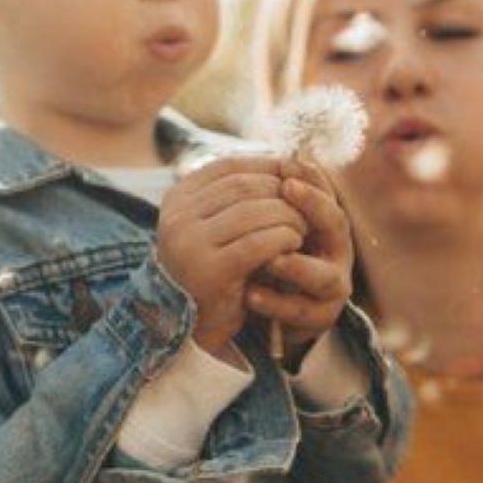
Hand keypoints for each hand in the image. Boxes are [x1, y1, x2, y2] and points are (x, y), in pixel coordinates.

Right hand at [157, 156, 306, 354]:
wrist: (191, 324)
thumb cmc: (213, 267)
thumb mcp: (217, 224)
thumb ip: (238, 196)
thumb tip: (286, 159)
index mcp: (176, 199)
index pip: (228, 167)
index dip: (266, 167)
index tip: (293, 177)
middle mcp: (177, 217)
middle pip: (243, 186)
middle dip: (281, 192)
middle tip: (305, 205)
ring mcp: (190, 244)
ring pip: (254, 211)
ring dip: (288, 215)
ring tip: (303, 227)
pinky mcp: (210, 271)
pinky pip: (259, 243)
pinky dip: (284, 239)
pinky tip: (294, 244)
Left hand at [244, 158, 353, 369]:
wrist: (278, 308)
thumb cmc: (274, 254)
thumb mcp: (272, 223)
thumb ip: (270, 197)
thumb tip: (257, 153)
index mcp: (324, 221)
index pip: (325, 191)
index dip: (310, 176)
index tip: (285, 163)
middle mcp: (335, 250)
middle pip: (335, 223)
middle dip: (313, 205)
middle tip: (286, 190)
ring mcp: (331, 285)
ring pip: (324, 275)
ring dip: (296, 266)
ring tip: (270, 259)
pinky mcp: (318, 316)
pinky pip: (301, 310)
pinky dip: (275, 302)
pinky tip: (250, 294)